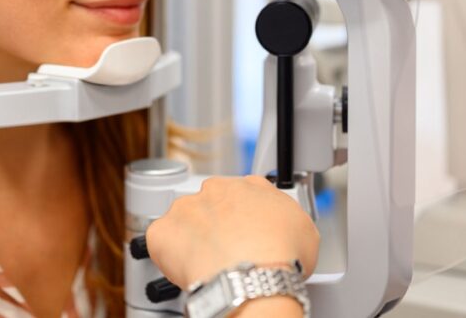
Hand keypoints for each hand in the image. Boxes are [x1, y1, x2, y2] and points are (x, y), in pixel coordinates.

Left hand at [144, 175, 319, 288]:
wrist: (252, 279)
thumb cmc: (280, 257)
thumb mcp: (304, 229)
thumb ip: (286, 218)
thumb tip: (284, 229)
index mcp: (251, 185)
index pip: (243, 194)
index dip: (244, 217)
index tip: (245, 232)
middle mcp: (216, 190)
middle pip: (211, 204)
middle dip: (216, 225)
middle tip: (227, 252)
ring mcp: (187, 207)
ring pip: (184, 220)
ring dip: (192, 238)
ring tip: (208, 265)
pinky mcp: (163, 230)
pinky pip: (161, 240)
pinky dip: (169, 255)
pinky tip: (187, 269)